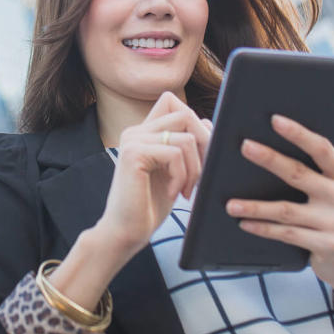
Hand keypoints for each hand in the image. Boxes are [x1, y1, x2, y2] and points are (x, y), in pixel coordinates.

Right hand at [92, 91, 211, 259]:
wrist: (126, 232)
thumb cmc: (149, 206)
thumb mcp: (174, 172)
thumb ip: (185, 147)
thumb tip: (207, 123)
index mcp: (143, 133)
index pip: (171, 101)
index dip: (194, 120)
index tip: (200, 154)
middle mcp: (136, 131)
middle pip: (185, 114)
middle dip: (203, 144)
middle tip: (200, 175)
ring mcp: (133, 140)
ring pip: (185, 138)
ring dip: (195, 168)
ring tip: (186, 190)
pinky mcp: (133, 154)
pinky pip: (175, 154)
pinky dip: (182, 176)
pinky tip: (172, 193)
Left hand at [224, 115, 333, 300]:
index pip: (322, 149)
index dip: (299, 133)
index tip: (275, 120)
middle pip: (299, 174)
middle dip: (270, 159)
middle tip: (245, 147)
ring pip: (286, 210)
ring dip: (255, 206)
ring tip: (230, 203)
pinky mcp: (327, 245)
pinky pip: (286, 234)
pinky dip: (263, 228)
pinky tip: (244, 223)